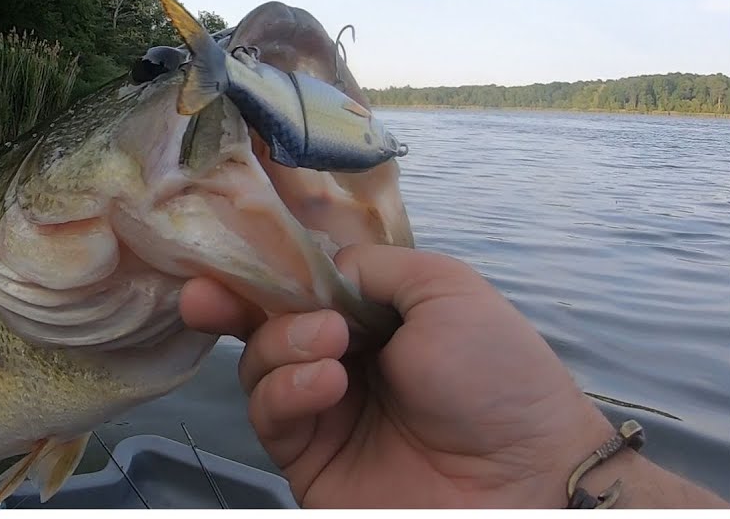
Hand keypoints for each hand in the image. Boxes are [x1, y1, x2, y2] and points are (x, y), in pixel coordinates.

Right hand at [179, 244, 620, 508]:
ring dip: (282, 343)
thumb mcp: (446, 288)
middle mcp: (344, 356)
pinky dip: (288, 389)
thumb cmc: (497, 375)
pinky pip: (271, 414)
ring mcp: (323, 410)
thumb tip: (316, 271)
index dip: (267, 268)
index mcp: (377, 315)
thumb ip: (371, 265)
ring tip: (330, 345)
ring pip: (260, 364)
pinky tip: (327, 382)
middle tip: (206, 296)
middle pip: (265, 322)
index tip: (233, 250)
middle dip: (232, 304)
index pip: (305, 284)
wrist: (522, 479)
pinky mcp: (306, 458)